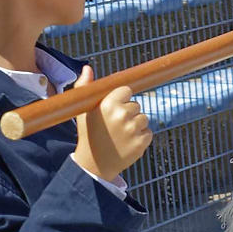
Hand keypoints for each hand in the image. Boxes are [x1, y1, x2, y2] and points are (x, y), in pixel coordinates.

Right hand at [70, 65, 151, 179]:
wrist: (95, 164)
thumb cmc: (89, 134)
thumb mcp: (84, 111)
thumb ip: (85, 87)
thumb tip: (87, 68)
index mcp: (108, 104)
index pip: (127, 91)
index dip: (121, 100)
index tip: (114, 109)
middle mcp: (122, 115)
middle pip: (136, 105)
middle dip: (128, 114)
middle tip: (115, 126)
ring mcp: (133, 129)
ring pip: (144, 118)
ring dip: (136, 125)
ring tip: (121, 135)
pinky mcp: (142, 142)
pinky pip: (148, 132)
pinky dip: (141, 137)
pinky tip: (128, 143)